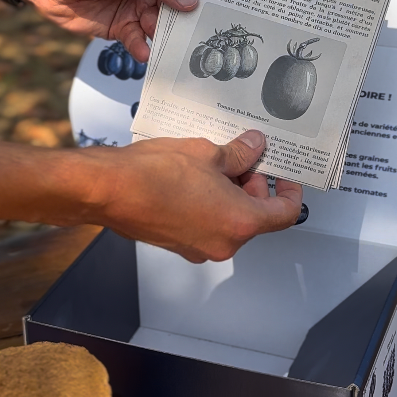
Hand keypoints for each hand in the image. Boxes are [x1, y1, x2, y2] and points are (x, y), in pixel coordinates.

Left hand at [15, 0, 197, 61]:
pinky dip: (142, 48)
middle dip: (187, 19)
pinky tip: (143, 53)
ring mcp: (139, 6)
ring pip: (161, 25)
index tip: (223, 3)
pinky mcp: (124, 26)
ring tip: (170, 48)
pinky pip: (140, 40)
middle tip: (200, 34)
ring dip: (165, 37)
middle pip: (179, 4)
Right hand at [79, 130, 301, 261]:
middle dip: (255, 185)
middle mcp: (223, 242)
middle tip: (246, 156)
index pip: (284, 214)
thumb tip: (254, 148)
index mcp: (239, 222)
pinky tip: (195, 176)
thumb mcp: (206, 153)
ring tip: (215, 161)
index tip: (287, 176)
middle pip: (256, 217)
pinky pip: (207, 224)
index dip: (290, 192)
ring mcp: (199, 247)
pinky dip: (210, 203)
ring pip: (230, 220)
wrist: (106, 190)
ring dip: (231, 193)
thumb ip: (239, 154)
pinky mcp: (179, 244)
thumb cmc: (151, 175)